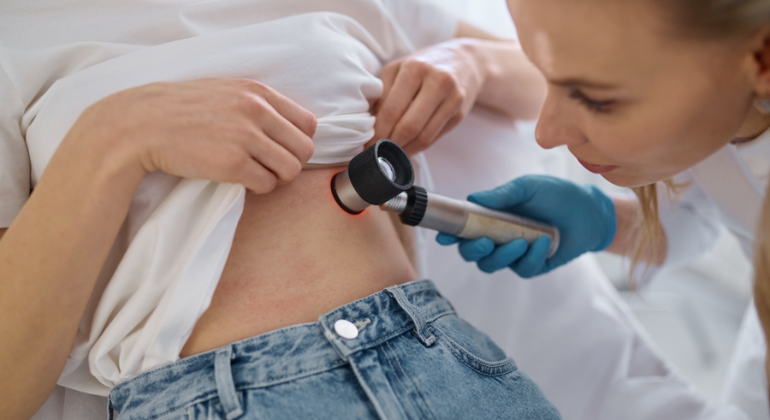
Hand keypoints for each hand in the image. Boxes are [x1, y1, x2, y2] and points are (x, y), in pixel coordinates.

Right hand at [77, 78, 315, 192]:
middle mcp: (256, 111)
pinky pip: (267, 185)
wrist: (141, 124)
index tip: (281, 148)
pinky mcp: (233, 165)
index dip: (297, 140)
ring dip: (276, 177)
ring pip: (291, 170)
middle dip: (290, 162)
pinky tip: (240, 180)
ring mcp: (246, 138)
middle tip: (270, 167)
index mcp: (257, 92)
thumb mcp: (223, 90)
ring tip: (255, 173)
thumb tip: (286, 125)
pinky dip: (258, 187)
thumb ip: (256, 102)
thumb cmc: (181, 109)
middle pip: (304, 149)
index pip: (308, 123)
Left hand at [369, 39, 486, 154]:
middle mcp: (436, 81)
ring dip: (404, 150)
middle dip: (390, 144)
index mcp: (415, 68)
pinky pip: (435, 137)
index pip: (392, 109)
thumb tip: (368, 124)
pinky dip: (418, 147)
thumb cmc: (425, 65)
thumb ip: (384, 92)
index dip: (378, 132)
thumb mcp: (401, 68)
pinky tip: (407, 148)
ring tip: (390, 155)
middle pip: (409, 126)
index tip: (366, 145)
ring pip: (423, 136)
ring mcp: (452, 98)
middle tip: (377, 154)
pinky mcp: (460, 113)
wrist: (465, 59)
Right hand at [436, 175, 616, 277]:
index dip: (449, 234)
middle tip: (485, 242)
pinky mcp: (532, 266)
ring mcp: (513, 253)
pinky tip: (544, 243)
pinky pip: (522, 269)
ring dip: (502, 256)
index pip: (462, 228)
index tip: (443, 237)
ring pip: (491, 265)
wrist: (590, 211)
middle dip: (472, 250)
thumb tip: (473, 198)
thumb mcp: (528, 187)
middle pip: (470, 253)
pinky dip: (531, 258)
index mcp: (490, 216)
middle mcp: (497, 236)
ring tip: (522, 241)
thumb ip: (501, 195)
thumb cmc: (556, 194)